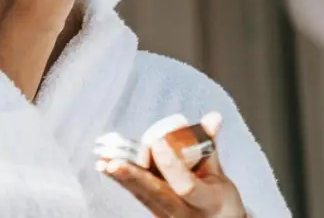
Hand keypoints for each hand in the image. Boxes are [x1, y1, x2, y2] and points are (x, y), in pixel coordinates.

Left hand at [102, 112, 247, 217]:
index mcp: (205, 201)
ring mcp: (165, 214)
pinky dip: (121, 179)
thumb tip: (213, 116)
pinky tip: (105, 166)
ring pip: (141, 195)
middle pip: (155, 194)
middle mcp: (182, 211)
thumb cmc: (219, 202)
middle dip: (134, 177)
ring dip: (121, 177)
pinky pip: (137, 195)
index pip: (185, 185)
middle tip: (114, 162)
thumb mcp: (220, 176)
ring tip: (103, 161)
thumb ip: (210, 146)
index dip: (171, 164)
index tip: (158, 142)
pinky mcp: (153, 211)